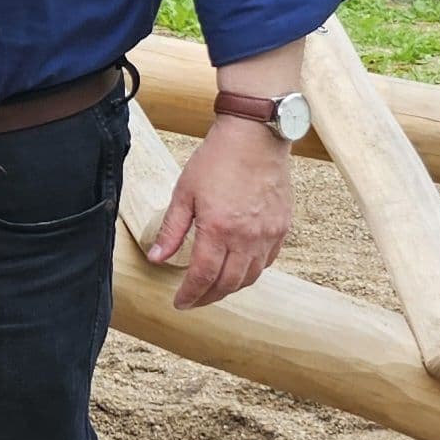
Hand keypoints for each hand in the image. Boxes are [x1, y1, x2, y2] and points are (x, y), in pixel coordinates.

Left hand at [148, 118, 294, 308]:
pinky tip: (238, 268)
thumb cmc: (216, 159)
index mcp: (219, 229)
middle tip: (194, 300)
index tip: (180, 303)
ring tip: (214, 288)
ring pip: (251, 276)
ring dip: (231, 287)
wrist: (255, 136)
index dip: (190, 294)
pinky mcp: (283, 226)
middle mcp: (247, 236)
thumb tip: (157, 257)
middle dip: (209, 297)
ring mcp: (269, 233)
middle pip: (229, 283)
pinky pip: (268, 260)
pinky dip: (251, 270)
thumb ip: (172, 230)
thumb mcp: (184, 193)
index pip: (204, 276)